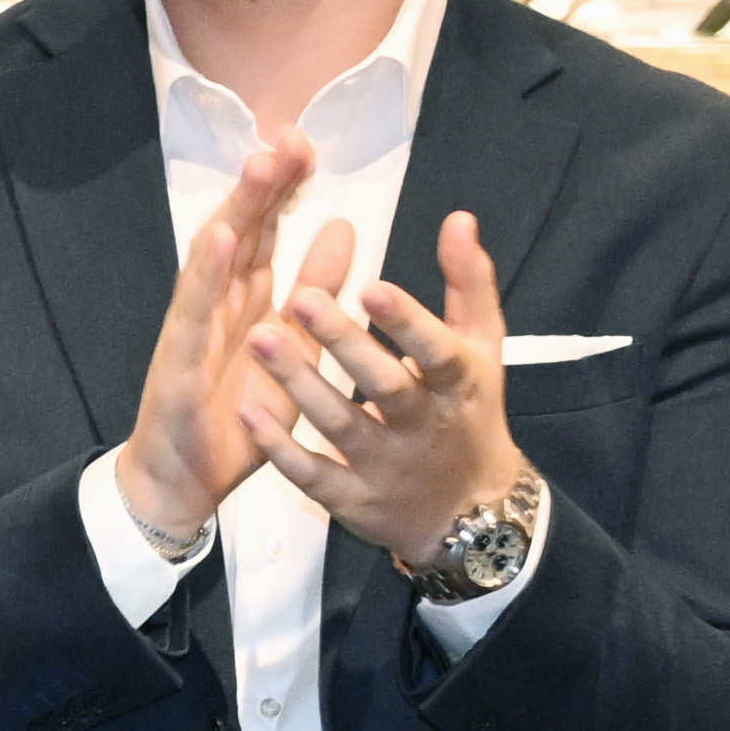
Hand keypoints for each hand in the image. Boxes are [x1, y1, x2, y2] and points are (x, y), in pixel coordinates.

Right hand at [110, 125, 316, 554]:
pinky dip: (205, 273)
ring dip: (235, 212)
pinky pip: (193, 314)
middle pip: (240, 234)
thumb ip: (314, 290)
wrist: (182, 485)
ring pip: (212, 262)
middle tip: (288, 137)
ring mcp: (191, 332)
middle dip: (262, 185)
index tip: (307, 144)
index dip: (284, 188)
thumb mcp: (293, 348)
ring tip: (258, 168)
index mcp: (245, 303)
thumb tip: (344, 227)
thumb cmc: (232, 421)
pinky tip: (221, 240)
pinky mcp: (177, 364)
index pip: (266, 231)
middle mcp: (214, 308)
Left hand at [249, 205, 533, 562]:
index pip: (438, 350)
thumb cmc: (469, 411)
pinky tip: (247, 410)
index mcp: (460, 383)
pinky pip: (313, 474)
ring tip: (258, 337)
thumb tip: (459, 218)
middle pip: (385, 384)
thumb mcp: (481, 349)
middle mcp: (425, 426)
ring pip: (340, 425)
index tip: (371, 286)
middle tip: (298, 297)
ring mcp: (387, 466)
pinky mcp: (354, 499)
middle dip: (343, 344)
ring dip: (299, 383)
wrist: (470, 512)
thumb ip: (468, 284)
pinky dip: (281, 447)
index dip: (407, 321)